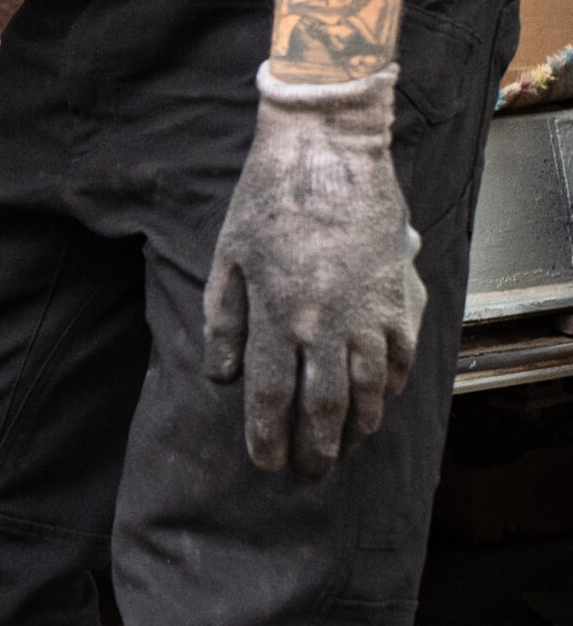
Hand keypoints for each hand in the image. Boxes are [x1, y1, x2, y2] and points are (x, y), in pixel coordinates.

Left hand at [203, 64, 424, 478]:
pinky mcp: (402, 297)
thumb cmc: (267, 201)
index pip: (270, 398)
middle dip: (315, 449)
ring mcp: (370, 312)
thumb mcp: (227, 258)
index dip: (267, 438)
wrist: (329, 151)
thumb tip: (223, 379)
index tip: (266, 463)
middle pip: (322, 408)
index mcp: (277, 316)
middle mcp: (326, 323)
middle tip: (308, 474)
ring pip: (368, 392)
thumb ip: (223, 323)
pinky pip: (401, 359)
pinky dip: (390, 388)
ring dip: (356, 428)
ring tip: (343, 448)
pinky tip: (377, 402)